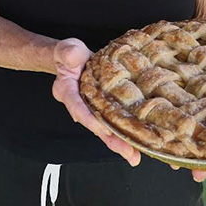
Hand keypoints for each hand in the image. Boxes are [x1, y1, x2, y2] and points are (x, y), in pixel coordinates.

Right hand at [52, 38, 140, 166]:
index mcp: (67, 92)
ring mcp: (93, 107)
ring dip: (120, 142)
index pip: (78, 108)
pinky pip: (115, 120)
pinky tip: (138, 141)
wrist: (75, 58)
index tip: (103, 129)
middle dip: (112, 140)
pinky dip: (125, 130)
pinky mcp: (105, 106)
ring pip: (106, 128)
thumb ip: (68, 52)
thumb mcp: (67, 49)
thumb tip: (74, 58)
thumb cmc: (69, 54)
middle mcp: (80, 105)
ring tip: (135, 156)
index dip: (91, 119)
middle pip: (95, 126)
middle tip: (128, 154)